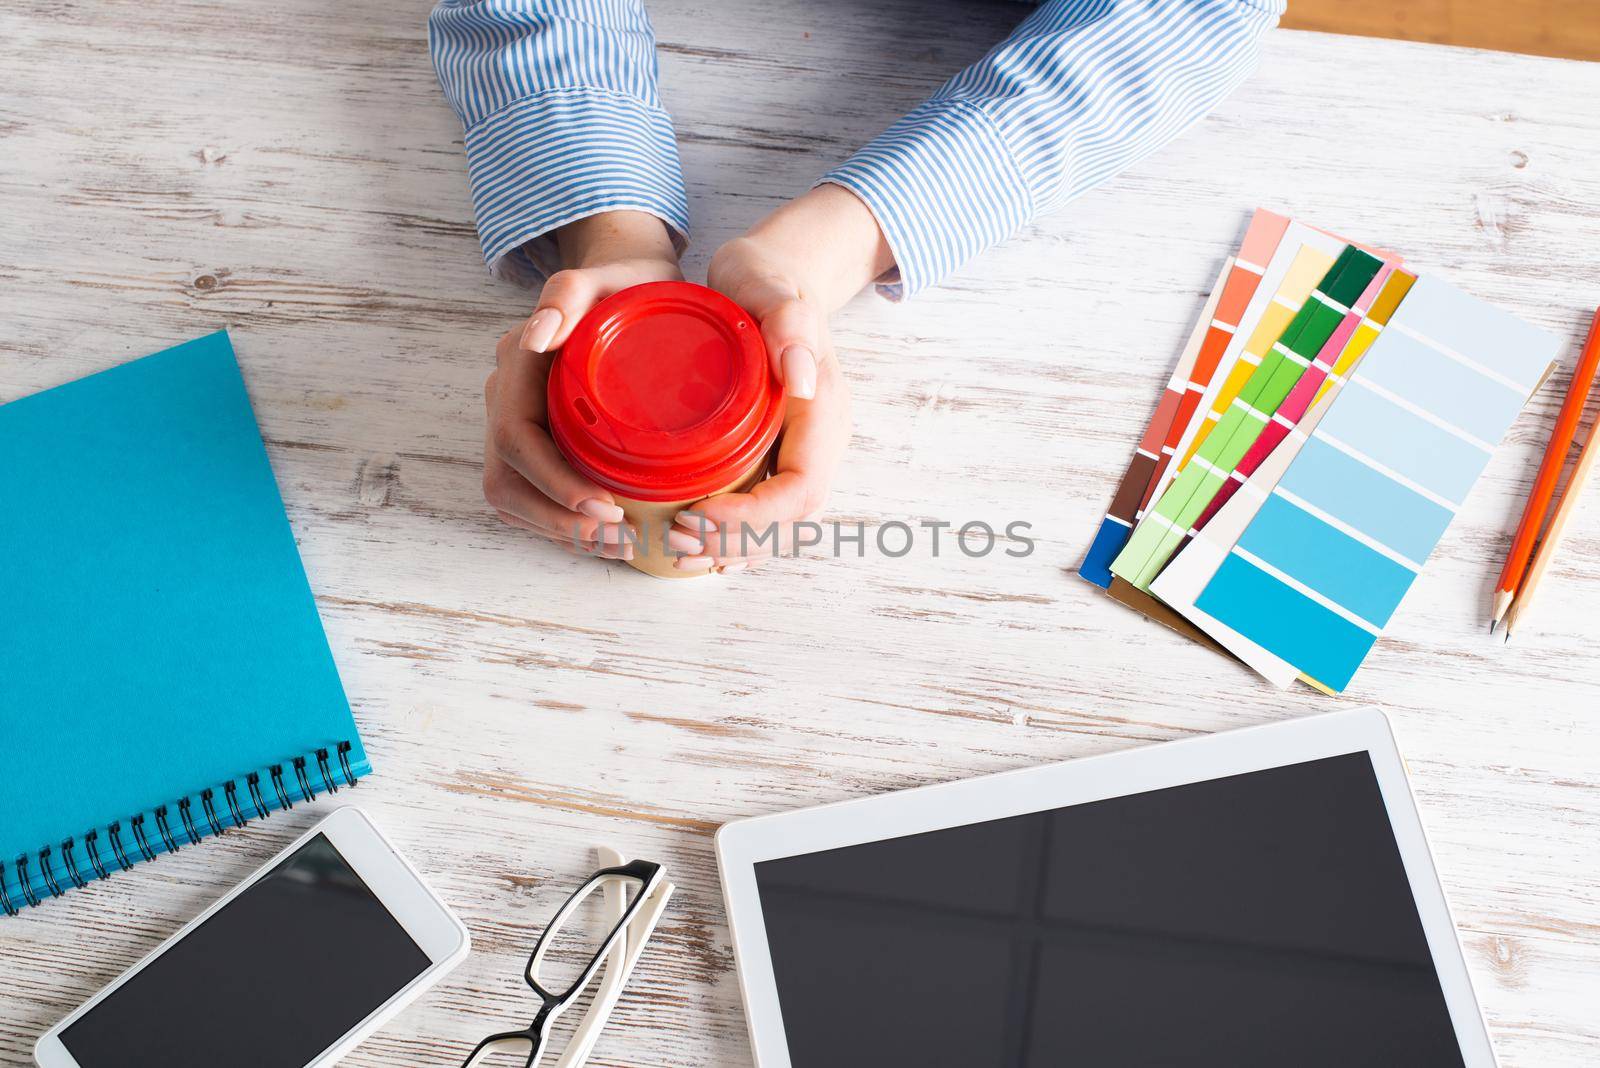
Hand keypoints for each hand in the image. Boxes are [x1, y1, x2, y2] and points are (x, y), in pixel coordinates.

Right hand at [482, 211, 683, 559]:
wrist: (631, 285)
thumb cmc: (627, 283)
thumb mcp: (609, 276)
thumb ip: (569, 294)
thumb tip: (537, 335)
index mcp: (517, 362)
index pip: (514, 437)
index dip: (553, 481)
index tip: (605, 505)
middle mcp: (506, 394)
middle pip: (506, 478)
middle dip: (558, 518)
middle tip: (620, 536)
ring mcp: (516, 420)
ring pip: (513, 495)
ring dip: (559, 530)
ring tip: (619, 543)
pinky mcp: (536, 441)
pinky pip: (531, 495)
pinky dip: (562, 521)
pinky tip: (605, 533)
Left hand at [674, 186, 892, 572]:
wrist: (770, 275)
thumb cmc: (765, 280)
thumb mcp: (770, 288)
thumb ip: (789, 324)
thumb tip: (803, 378)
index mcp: (825, 412)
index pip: (800, 489)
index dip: (754, 516)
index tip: (700, 514)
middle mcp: (820, 440)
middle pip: (790, 518)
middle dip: (737, 540)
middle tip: (679, 540)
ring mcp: (801, 449)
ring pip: (778, 523)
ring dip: (733, 547)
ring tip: (679, 550)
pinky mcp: (777, 453)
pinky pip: (763, 507)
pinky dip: (732, 534)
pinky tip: (694, 542)